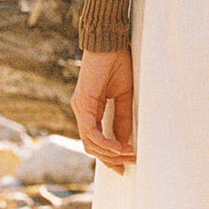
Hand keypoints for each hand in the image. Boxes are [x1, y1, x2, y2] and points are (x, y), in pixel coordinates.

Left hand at [71, 48, 136, 172]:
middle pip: (92, 145)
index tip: (127, 162)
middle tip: (127, 166)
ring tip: (129, 156)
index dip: (111, 153)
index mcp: (90, 109)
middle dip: (110, 159)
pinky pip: (91, 132)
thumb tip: (125, 141)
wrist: (109, 41)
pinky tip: (120, 147)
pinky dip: (106, 142)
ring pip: (90, 142)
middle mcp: (82, 111)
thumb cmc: (117, 62)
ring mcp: (80, 109)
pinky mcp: (82, 105)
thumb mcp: (123, 94)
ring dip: (110, 153)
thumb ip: (121, 117)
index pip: (97, 139)